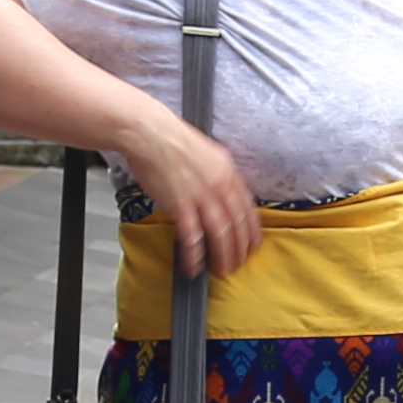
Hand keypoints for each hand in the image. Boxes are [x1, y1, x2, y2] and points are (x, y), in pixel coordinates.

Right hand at [127, 110, 263, 274]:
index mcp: (228, 171)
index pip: (247, 207)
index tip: (254, 244)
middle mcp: (220, 185)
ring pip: (220, 233)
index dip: (252, 230)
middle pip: (237, 224)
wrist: (148, 132)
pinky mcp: (181, 205)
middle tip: (239, 263)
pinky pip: (192, 237)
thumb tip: (221, 190)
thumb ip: (217, 173)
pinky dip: (195, 256)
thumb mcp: (206, 152)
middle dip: (240, 248)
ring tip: (222, 270)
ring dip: (223, 256)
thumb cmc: (170, 138)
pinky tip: (194, 267)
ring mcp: (201, 196)